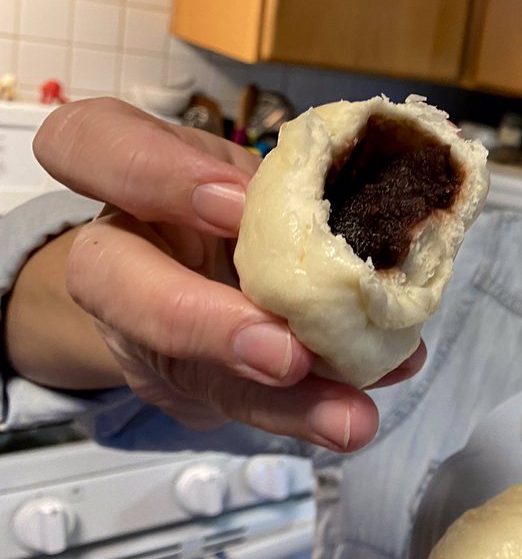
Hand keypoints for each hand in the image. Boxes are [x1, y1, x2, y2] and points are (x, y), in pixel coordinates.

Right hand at [27, 97, 422, 451]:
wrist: (195, 267)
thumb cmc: (229, 201)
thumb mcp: (254, 176)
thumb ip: (300, 193)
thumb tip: (396, 225)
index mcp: (132, 174)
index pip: (88, 140)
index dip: (154, 172)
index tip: (234, 202)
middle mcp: (122, 250)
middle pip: (111, 281)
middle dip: (201, 321)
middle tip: (287, 353)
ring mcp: (144, 328)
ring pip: (187, 370)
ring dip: (277, 400)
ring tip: (348, 417)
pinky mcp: (182, 383)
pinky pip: (236, 405)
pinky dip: (305, 411)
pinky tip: (353, 414)